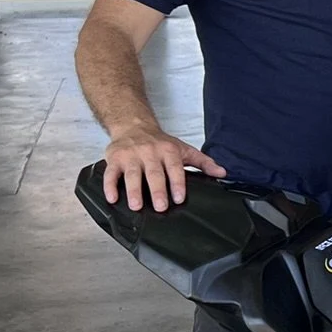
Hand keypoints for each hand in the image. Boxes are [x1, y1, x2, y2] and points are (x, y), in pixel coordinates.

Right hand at [103, 127, 223, 211]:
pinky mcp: (114, 158)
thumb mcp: (183, 149)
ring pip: (132, 174)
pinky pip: (110, 173)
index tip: (179, 198)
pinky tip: (112, 198)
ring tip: (136, 206)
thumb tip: (222, 173)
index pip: (174, 168)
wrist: (133, 124)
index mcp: (168, 151)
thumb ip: (203, 162)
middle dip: (157, 190)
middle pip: (154, 173)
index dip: (177, 183)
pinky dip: (109, 185)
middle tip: (161, 206)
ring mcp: (131, 156)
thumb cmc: (160, 142)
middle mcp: (149, 152)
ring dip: (134, 190)